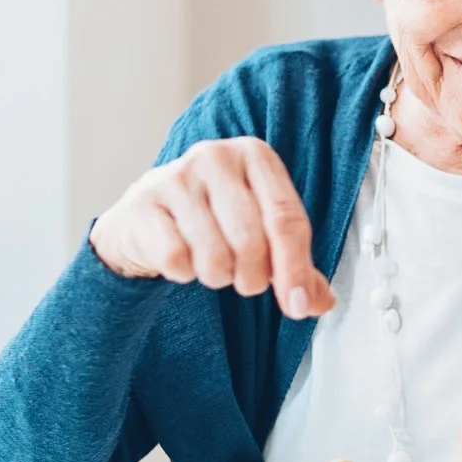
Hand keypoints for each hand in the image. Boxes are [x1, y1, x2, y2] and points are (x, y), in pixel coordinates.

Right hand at [88, 138, 335, 317]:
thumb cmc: (216, 221)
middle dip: (254, 278)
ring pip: (215, 256)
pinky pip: (177, 261)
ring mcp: (175, 177)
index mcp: (256, 155)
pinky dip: (184, 273)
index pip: (287, 219)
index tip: (298, 305)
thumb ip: (296, 265)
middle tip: (247, 281)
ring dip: (219, 277)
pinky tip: (181, 258)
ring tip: (213, 264)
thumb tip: (319, 302)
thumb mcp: (262, 231)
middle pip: (252, 242)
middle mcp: (215, 157)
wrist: (146, 217)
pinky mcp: (142, 204)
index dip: (296, 269)